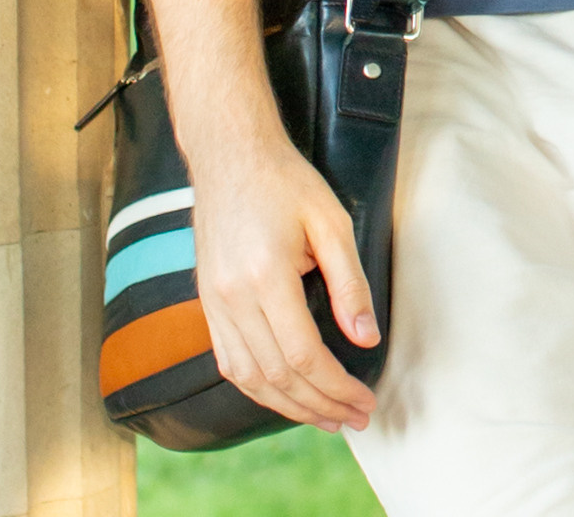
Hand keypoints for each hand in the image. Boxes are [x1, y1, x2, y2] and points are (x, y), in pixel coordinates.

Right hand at [190, 129, 379, 432]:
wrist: (230, 155)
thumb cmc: (285, 181)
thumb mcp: (332, 221)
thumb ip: (350, 283)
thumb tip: (366, 338)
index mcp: (265, 276)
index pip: (304, 355)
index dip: (336, 386)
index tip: (364, 399)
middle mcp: (233, 299)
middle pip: (278, 376)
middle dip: (319, 405)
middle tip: (355, 418)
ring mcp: (214, 305)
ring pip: (250, 379)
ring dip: (289, 407)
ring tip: (325, 418)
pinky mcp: (207, 305)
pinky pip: (230, 363)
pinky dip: (258, 389)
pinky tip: (284, 396)